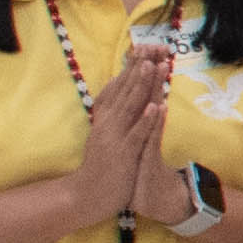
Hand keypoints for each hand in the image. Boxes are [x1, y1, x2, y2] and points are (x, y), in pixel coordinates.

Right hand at [70, 42, 169, 233]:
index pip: (118, 86)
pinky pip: (137, 135)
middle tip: (153, 46)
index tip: (144, 46)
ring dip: (143, 86)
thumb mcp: (105, 133)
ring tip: (154, 66)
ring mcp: (114, 138)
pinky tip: (157, 107)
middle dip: (140, 68)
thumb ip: (112, 112)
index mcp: (104, 117)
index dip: (131, 67)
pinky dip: (146, 121)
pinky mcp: (123, 154)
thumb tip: (119, 88)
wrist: (85, 196)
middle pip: (125, 91)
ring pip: (131, 107)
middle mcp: (107, 123)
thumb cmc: (100, 165)